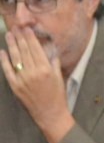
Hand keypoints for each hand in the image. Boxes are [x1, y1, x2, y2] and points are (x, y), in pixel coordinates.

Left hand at [1, 28, 75, 142]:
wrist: (50, 114)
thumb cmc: (57, 97)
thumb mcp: (59, 78)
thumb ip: (54, 62)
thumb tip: (50, 49)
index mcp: (46, 69)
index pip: (36, 49)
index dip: (30, 37)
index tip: (26, 29)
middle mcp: (33, 73)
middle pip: (24, 51)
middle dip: (19, 38)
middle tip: (15, 28)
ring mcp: (23, 79)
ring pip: (15, 58)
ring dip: (11, 45)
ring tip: (9, 35)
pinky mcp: (15, 86)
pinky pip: (8, 70)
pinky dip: (4, 61)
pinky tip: (3, 52)